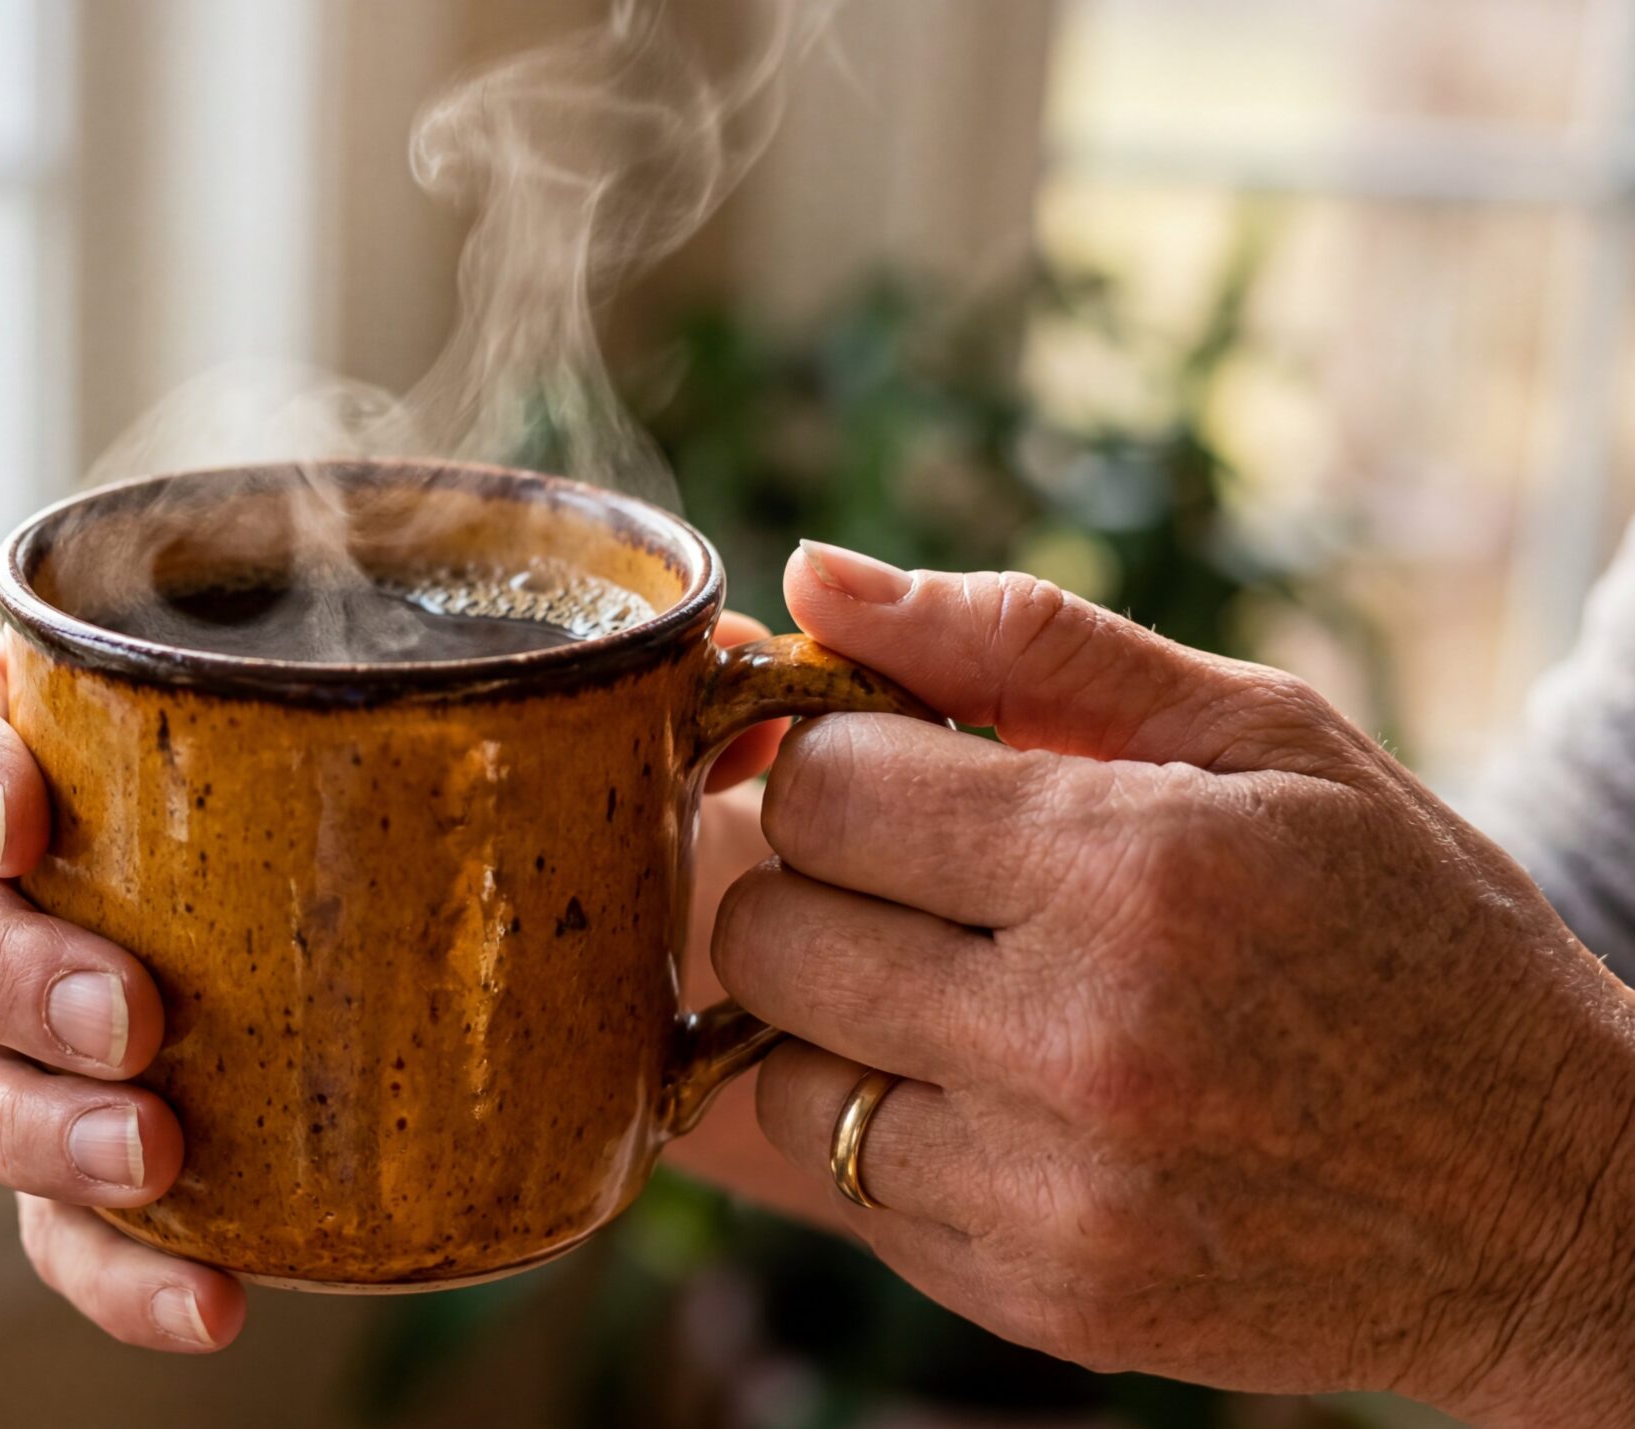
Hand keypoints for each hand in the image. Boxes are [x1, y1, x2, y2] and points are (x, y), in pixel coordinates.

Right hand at [0, 616, 788, 1350]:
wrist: (533, 1000)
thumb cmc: (507, 828)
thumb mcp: (575, 750)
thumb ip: (657, 696)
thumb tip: (762, 662)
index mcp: (106, 746)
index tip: (27, 814)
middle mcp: (50, 888)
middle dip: (4, 970)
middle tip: (136, 1017)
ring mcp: (61, 1037)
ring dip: (29, 1125)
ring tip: (157, 1157)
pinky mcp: (109, 1166)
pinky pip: (56, 1233)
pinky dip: (112, 1274)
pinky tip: (209, 1300)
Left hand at [712, 542, 1634, 1423]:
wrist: (1548, 1200)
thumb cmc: (1406, 931)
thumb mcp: (1265, 738)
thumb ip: (1024, 645)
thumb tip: (813, 574)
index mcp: (1136, 866)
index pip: (823, 790)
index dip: (844, 767)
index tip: (910, 779)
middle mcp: (1079, 1040)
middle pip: (767, 930)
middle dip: (819, 885)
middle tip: (921, 886)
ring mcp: (1054, 1192)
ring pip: (781, 1073)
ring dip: (837, 1022)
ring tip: (964, 997)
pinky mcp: (1042, 1302)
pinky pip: (852, 1189)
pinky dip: (895, 1134)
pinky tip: (1010, 1103)